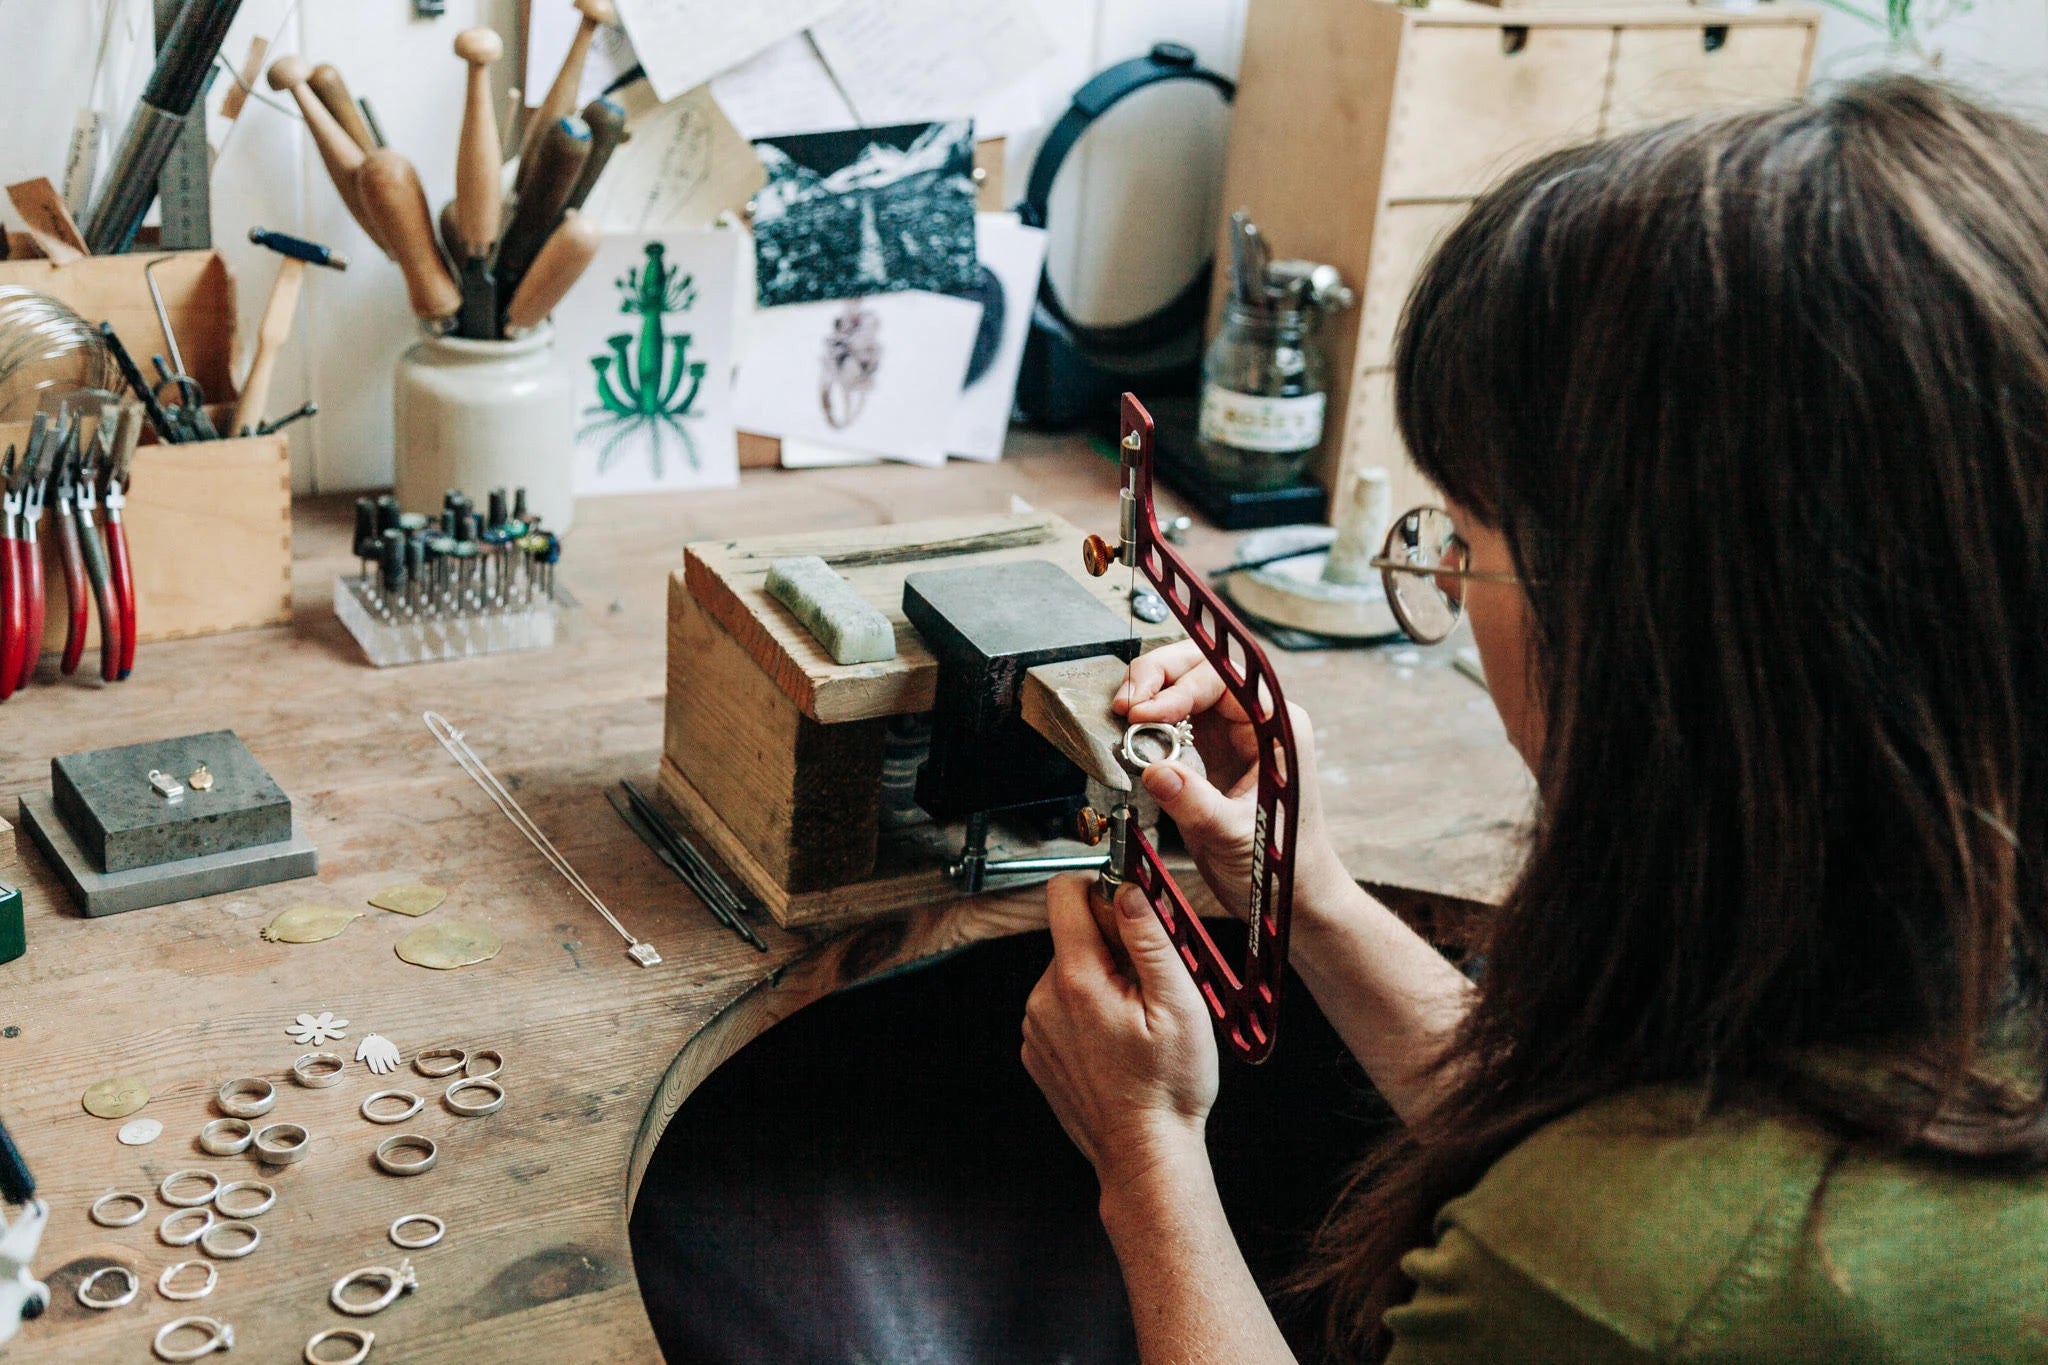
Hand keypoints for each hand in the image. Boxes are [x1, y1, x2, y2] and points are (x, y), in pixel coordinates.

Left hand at [1022, 875, 1218, 1189]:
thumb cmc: (1168, 1086)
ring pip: (1070, 972)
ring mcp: (1036, 1028)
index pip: (1064, 894)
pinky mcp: (1038, 1051)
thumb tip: (1127, 890)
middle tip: (1150, 986)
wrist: (1145, 1154)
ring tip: (1136, 1023)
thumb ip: (1149, 939)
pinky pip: (1061, 1008)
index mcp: (1077, 979)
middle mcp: (1044, 999)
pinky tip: (1118, 1044)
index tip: (1130, 907)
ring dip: (1102, 982)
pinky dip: (1088, 1013)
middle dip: (1112, 946)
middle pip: (1073, 935)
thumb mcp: (1178, 1004)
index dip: (1101, 887)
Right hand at [1116, 641, 1351, 921]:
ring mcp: (1230, 734)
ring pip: (1182, 687)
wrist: (1289, 897)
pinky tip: (1129, 736)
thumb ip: (1196, 804)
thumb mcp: (1235, 837)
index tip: (1143, 715)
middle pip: (1199, 669)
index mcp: (1275, 727)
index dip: (1177, 688)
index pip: (1222, 680)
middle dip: (1158, 677)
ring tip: (1122, 717)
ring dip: (1148, 695)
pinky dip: (1146, 724)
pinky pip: (1172, 720)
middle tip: (1125, 705)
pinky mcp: (1208, 753)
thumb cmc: (1281, 866)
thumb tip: (1156, 771)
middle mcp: (1254, 721)